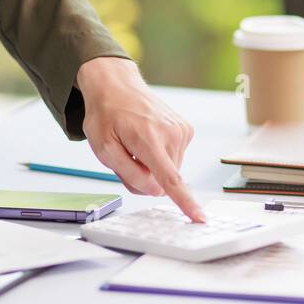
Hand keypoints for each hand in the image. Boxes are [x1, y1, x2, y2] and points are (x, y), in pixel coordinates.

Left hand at [76, 57, 204, 221]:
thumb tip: (156, 191)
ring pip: (169, 169)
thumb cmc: (107, 115)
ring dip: (151, 164)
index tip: (199, 217)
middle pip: (163, 179)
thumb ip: (129, 173)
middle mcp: (171, 133)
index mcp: (149, 139)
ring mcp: (181, 130)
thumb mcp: (104, 149)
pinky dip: (159, 154)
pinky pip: (173, 157)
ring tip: (136, 142)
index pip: (170, 179)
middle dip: (145, 176)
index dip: (184, 202)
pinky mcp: (186, 130)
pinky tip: (148, 138)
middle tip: (127, 154)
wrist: (117, 86)